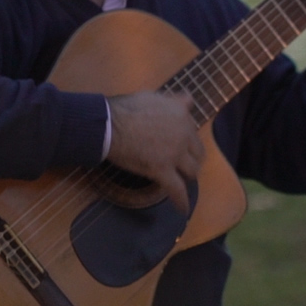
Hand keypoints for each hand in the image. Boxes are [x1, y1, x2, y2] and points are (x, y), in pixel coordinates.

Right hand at [105, 89, 201, 214]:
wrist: (108, 125)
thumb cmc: (124, 109)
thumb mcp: (154, 96)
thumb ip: (173, 101)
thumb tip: (188, 100)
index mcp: (181, 114)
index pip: (193, 130)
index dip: (187, 140)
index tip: (183, 146)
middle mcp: (183, 134)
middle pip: (197, 152)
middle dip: (192, 159)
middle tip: (183, 165)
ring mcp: (174, 153)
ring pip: (191, 170)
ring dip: (187, 176)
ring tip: (182, 181)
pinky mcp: (162, 170)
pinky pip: (177, 190)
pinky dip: (181, 201)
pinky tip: (183, 209)